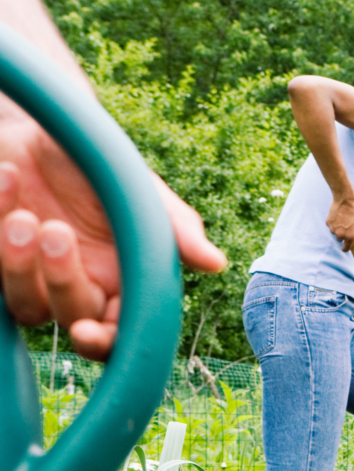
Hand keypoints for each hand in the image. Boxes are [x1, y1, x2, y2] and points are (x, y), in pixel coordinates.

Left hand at [0, 116, 226, 360]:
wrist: (45, 126)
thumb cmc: (100, 162)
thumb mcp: (141, 191)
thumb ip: (176, 228)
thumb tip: (215, 263)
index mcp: (125, 280)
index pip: (123, 333)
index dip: (106, 343)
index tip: (84, 333)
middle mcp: (81, 287)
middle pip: (72, 319)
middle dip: (60, 282)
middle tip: (54, 232)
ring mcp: (32, 277)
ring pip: (25, 305)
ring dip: (17, 264)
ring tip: (22, 214)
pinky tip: (6, 178)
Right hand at [326, 194, 353, 244]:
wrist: (344, 200)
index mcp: (349, 236)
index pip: (346, 248)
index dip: (346, 248)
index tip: (346, 247)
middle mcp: (340, 234)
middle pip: (340, 240)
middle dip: (343, 236)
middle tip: (347, 228)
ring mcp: (332, 228)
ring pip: (335, 233)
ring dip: (338, 230)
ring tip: (343, 220)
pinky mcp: (328, 222)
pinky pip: (331, 226)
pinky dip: (334, 224)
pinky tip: (338, 217)